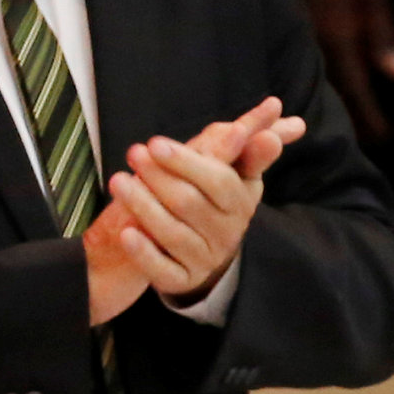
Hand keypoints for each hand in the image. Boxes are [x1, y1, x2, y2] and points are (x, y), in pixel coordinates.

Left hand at [87, 97, 297, 311]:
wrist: (196, 253)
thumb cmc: (210, 199)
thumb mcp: (231, 170)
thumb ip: (247, 144)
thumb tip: (274, 112)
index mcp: (241, 201)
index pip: (219, 180)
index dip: (187, 162)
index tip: (156, 143)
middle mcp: (227, 232)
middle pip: (190, 203)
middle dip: (159, 177)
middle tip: (133, 153)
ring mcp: (205, 258)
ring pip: (172, 233)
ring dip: (142, 205)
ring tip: (118, 182)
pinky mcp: (182, 280)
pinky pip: (162, 269)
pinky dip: (143, 251)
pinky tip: (126, 231)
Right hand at [293, 0, 393, 150]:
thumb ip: (384, 38)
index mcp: (339, 39)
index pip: (356, 88)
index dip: (370, 116)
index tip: (385, 139)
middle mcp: (321, 47)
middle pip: (340, 93)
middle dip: (358, 119)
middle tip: (375, 145)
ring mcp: (309, 42)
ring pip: (330, 82)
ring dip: (347, 104)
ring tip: (362, 129)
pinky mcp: (304, 36)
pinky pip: (322, 67)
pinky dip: (337, 84)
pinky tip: (344, 94)